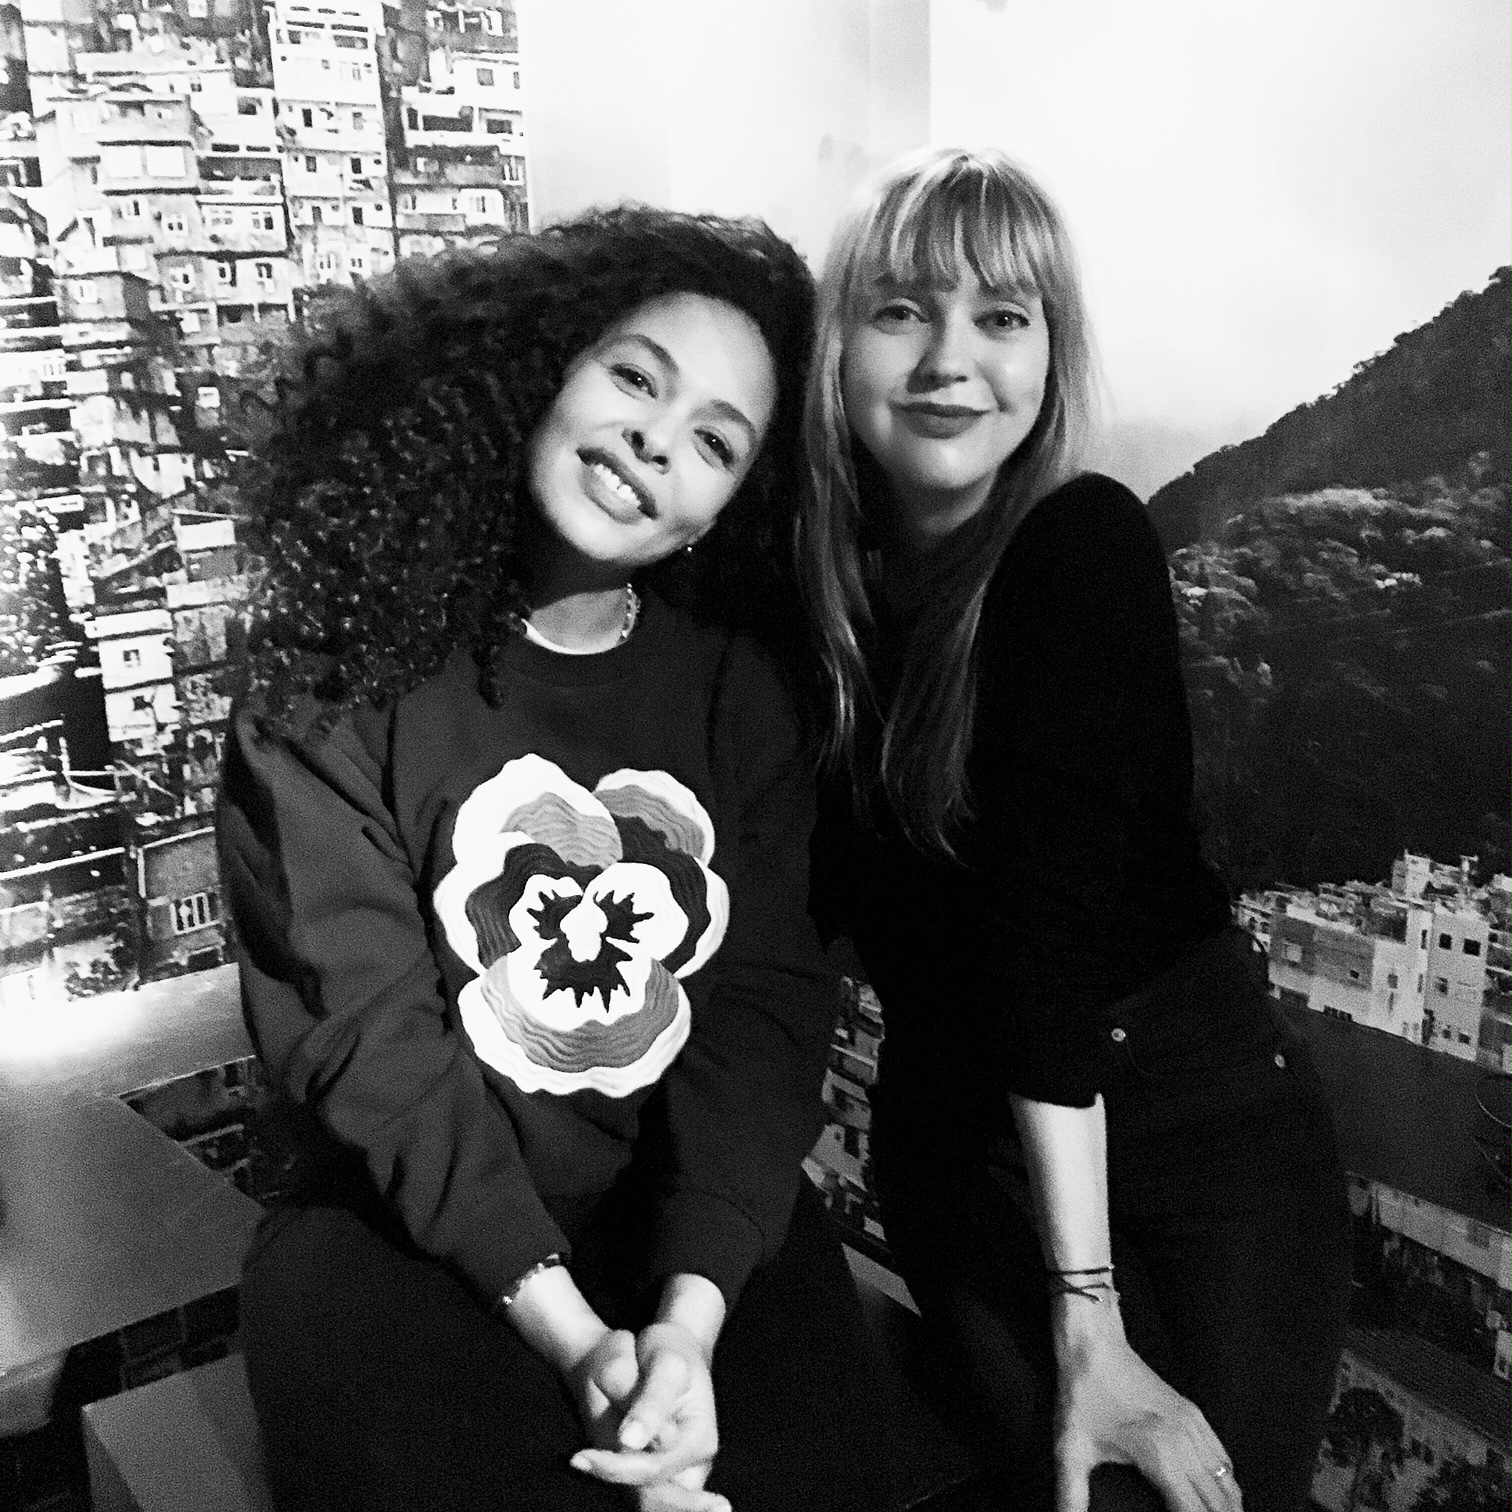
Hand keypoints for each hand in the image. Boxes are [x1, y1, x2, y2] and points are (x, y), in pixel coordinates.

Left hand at [570, 1322, 727, 1511]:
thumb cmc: (670, 1352)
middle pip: (654, 1499)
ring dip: (610, 1477)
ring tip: (583, 1457)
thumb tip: (631, 1441)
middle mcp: (691, 1465)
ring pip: (643, 1499)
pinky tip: (587, 1457)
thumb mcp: (665, 1365)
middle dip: (615, 1478)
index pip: (655, 1469)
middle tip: (580, 1460)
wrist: (667, 1349)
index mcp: (700, 1440)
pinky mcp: (653, 1471)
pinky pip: (634, 1489)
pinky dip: (609, 1473)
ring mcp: (673, 1472)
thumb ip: (651, 1404)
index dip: (619, 1467)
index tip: (581, 1457)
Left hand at [1051, 1304, 1241, 1511]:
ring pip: (1228, 1479)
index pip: (1194, 1510)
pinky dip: (1226, 1481)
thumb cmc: (1082, 1393)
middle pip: (1220, 1500)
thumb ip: (1070, 1493)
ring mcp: (1193, 1423)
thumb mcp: (1070, 1448)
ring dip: (1227, 1505)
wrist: (1094, 1345)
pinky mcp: (1193, 1412)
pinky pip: (1223, 1456)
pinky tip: (1217, 1494)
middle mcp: (1184, 1439)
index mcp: (1159, 1453)